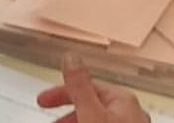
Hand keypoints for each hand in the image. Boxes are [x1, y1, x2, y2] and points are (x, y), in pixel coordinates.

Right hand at [36, 55, 150, 122]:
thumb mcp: (91, 114)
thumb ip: (80, 86)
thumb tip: (71, 56)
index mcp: (123, 100)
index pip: (86, 87)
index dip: (60, 92)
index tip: (42, 100)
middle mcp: (131, 113)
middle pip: (91, 105)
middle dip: (67, 113)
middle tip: (51, 121)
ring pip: (97, 119)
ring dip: (76, 121)